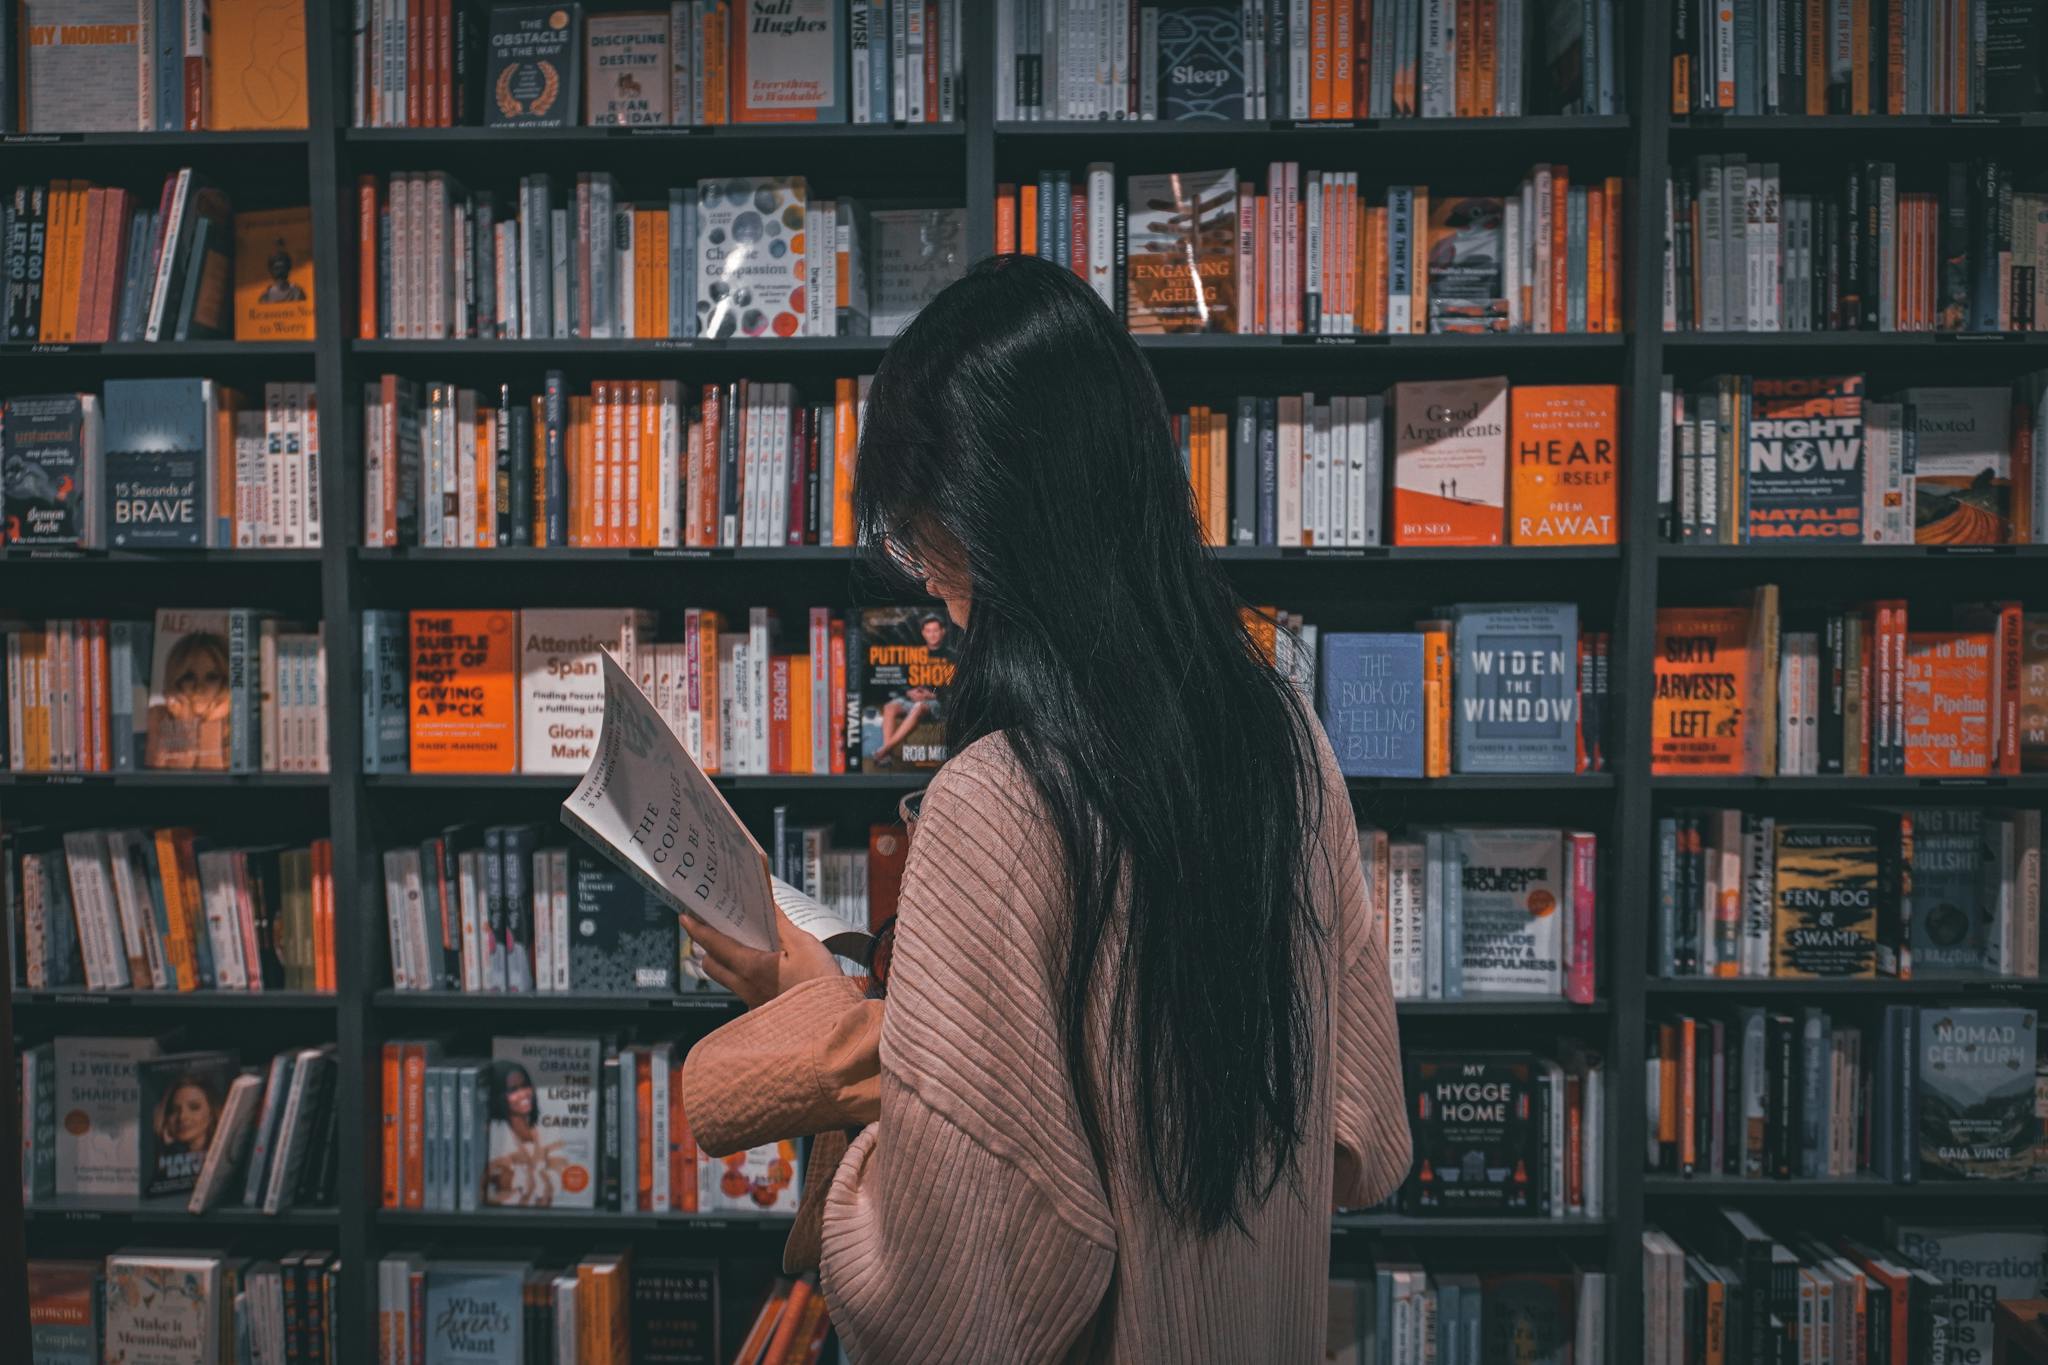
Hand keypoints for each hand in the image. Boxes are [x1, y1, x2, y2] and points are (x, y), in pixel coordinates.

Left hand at [683, 900, 841, 1008]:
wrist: (835, 1024)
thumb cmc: (820, 983)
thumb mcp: (804, 945)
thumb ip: (781, 922)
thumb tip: (767, 899)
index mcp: (752, 968)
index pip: (715, 945)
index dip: (698, 930)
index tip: (685, 917)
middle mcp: (746, 988)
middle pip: (713, 967)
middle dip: (706, 949)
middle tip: (708, 932)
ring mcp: (755, 1004)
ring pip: (728, 981)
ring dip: (724, 964)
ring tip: (734, 948)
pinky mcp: (766, 1013)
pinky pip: (744, 993)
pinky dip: (744, 978)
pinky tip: (761, 972)